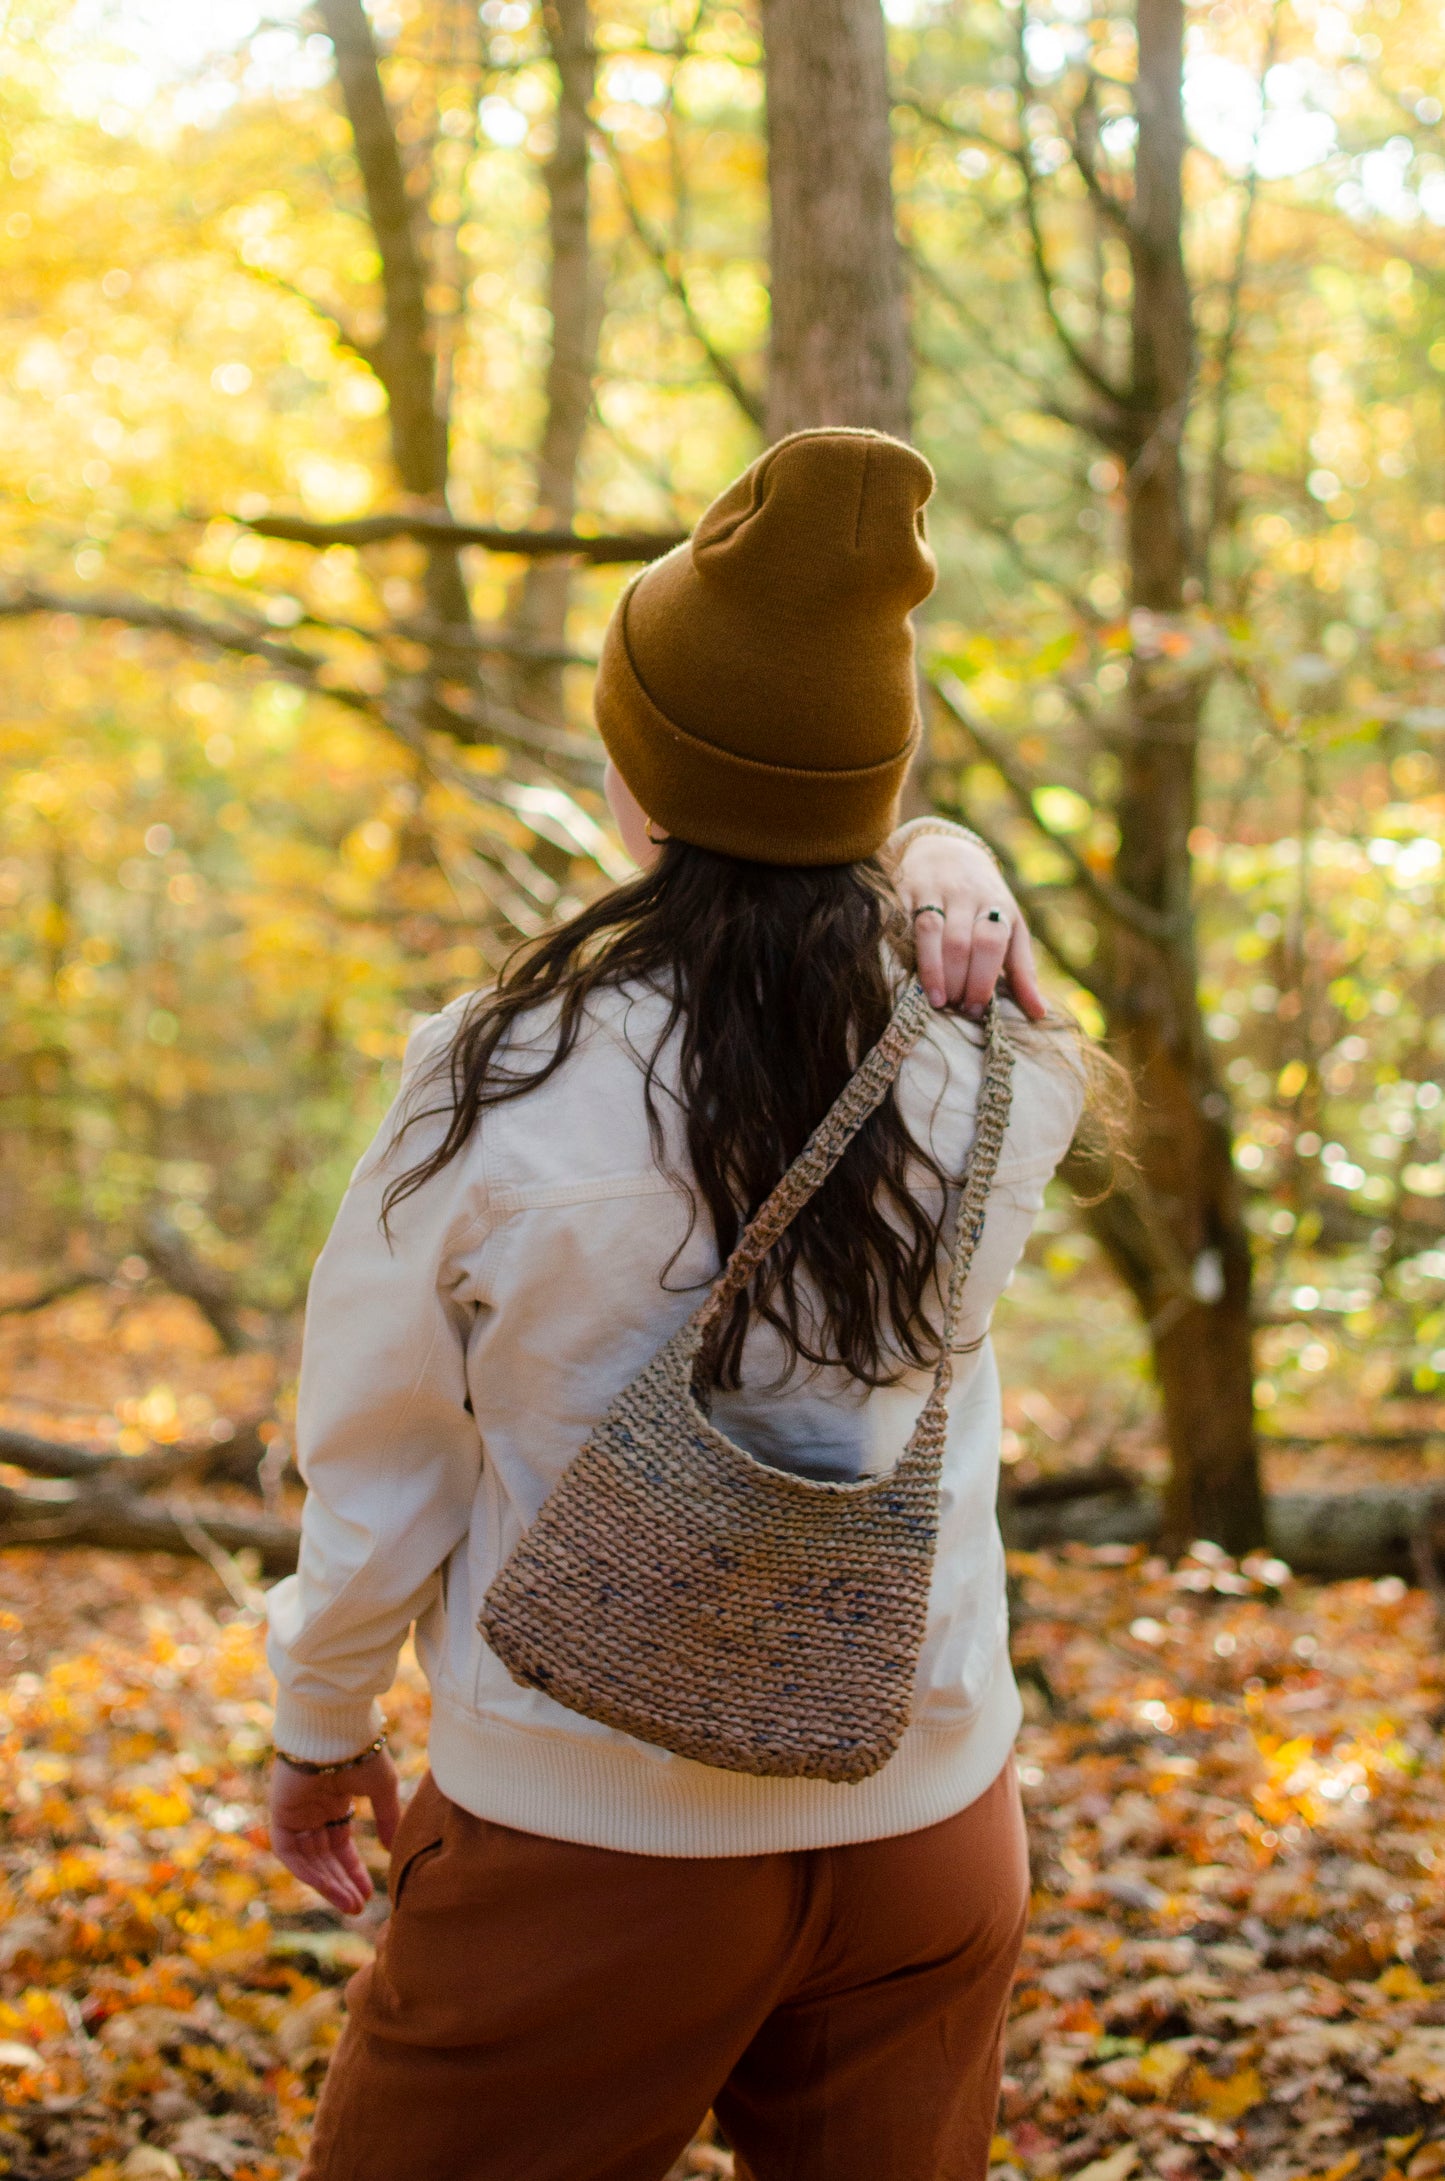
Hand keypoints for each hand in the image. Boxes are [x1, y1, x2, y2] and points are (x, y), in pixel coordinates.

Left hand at [268, 1748, 400, 1916]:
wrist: (335, 1731)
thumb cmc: (361, 1752)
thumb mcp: (381, 1789)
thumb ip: (386, 1818)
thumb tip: (392, 1848)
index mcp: (334, 1802)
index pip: (340, 1846)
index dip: (353, 1870)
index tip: (368, 1894)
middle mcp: (312, 1812)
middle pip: (325, 1858)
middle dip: (341, 1883)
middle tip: (358, 1908)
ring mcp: (295, 1815)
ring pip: (310, 1861)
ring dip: (328, 1884)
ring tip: (350, 1904)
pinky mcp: (280, 1815)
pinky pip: (291, 1853)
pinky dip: (308, 1872)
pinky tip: (329, 1888)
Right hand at [894, 833, 1045, 1019]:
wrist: (947, 847)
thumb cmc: (985, 900)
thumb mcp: (1011, 926)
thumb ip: (1023, 969)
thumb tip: (1039, 1014)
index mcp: (997, 906)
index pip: (991, 943)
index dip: (982, 979)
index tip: (975, 1008)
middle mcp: (967, 895)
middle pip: (960, 942)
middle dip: (957, 980)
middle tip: (955, 1007)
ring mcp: (935, 890)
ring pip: (931, 931)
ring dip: (932, 971)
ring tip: (935, 1000)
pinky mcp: (906, 888)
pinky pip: (903, 920)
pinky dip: (904, 948)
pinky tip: (906, 973)